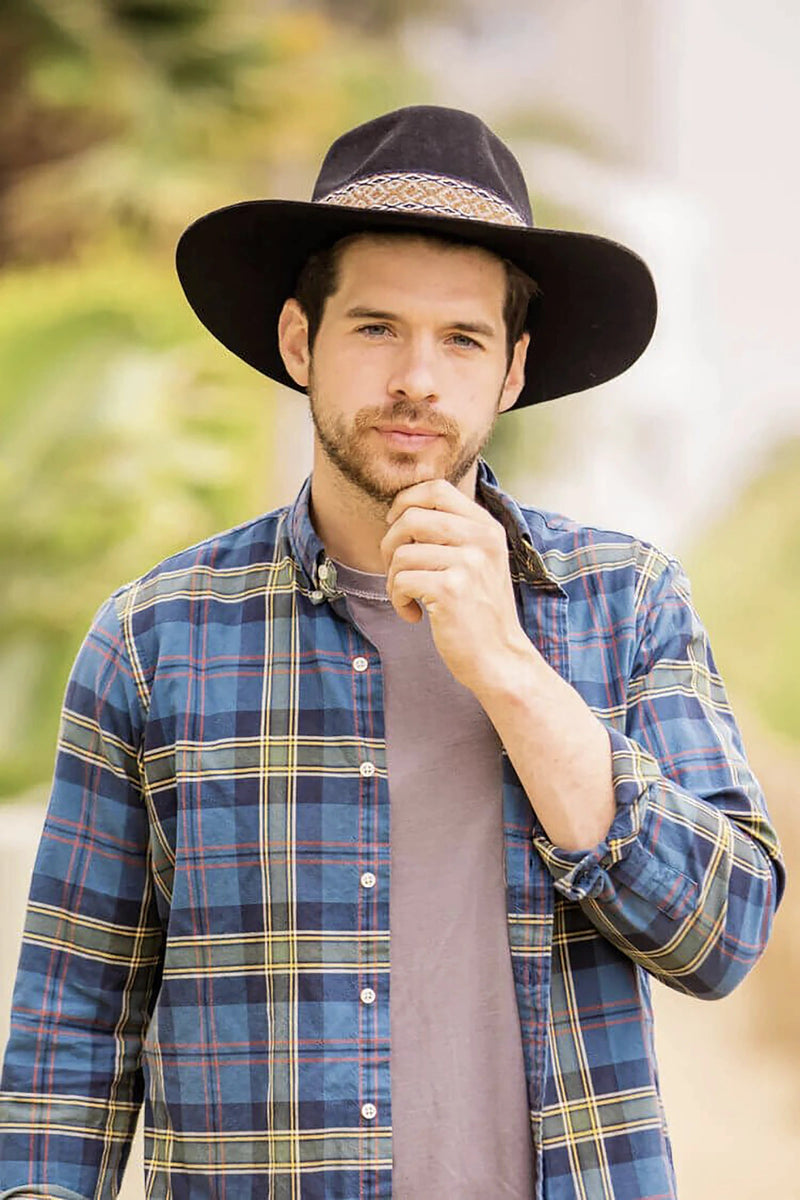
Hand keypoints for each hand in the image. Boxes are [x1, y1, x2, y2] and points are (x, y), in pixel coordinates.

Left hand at [380, 478, 531, 693]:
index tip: (396, 526)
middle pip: (410, 517)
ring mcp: (468, 563)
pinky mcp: (452, 589)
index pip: (436, 488)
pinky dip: (398, 600)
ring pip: (401, 553)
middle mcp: (481, 539)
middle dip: (390, 545)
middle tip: (397, 571)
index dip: (405, 501)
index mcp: (486, 527)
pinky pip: (401, 581)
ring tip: (409, 599)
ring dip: (393, 580)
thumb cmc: (479, 611)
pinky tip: (414, 615)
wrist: (499, 658)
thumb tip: (402, 510)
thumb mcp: (478, 562)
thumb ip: (452, 533)